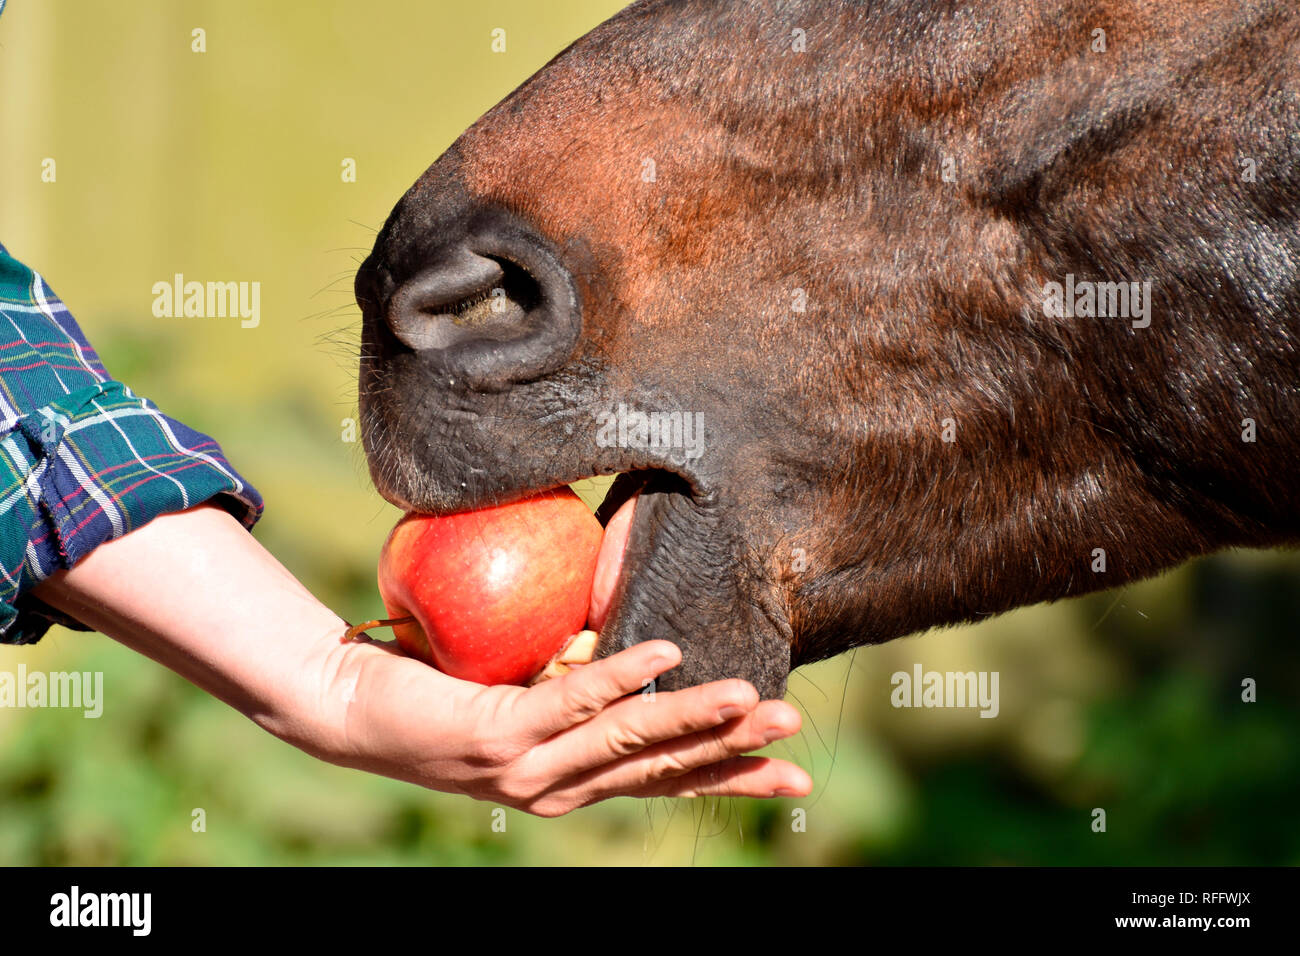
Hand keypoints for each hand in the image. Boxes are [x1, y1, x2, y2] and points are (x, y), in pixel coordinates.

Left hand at [325, 633, 809, 815]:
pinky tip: (663, 655)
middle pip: (661, 768)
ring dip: (692, 718)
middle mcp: (557, 787)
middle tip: (790, 730)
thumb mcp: (524, 689)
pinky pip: (571, 701)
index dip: (727, 776)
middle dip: (730, 751)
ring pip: (628, 739)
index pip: (664, 780)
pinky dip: (621, 678)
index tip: (790, 777)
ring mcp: (529, 768)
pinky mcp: (499, 737)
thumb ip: (575, 675)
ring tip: (748, 698)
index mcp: (571, 781)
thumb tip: (627, 628)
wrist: (348, 707)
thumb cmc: (439, 688)